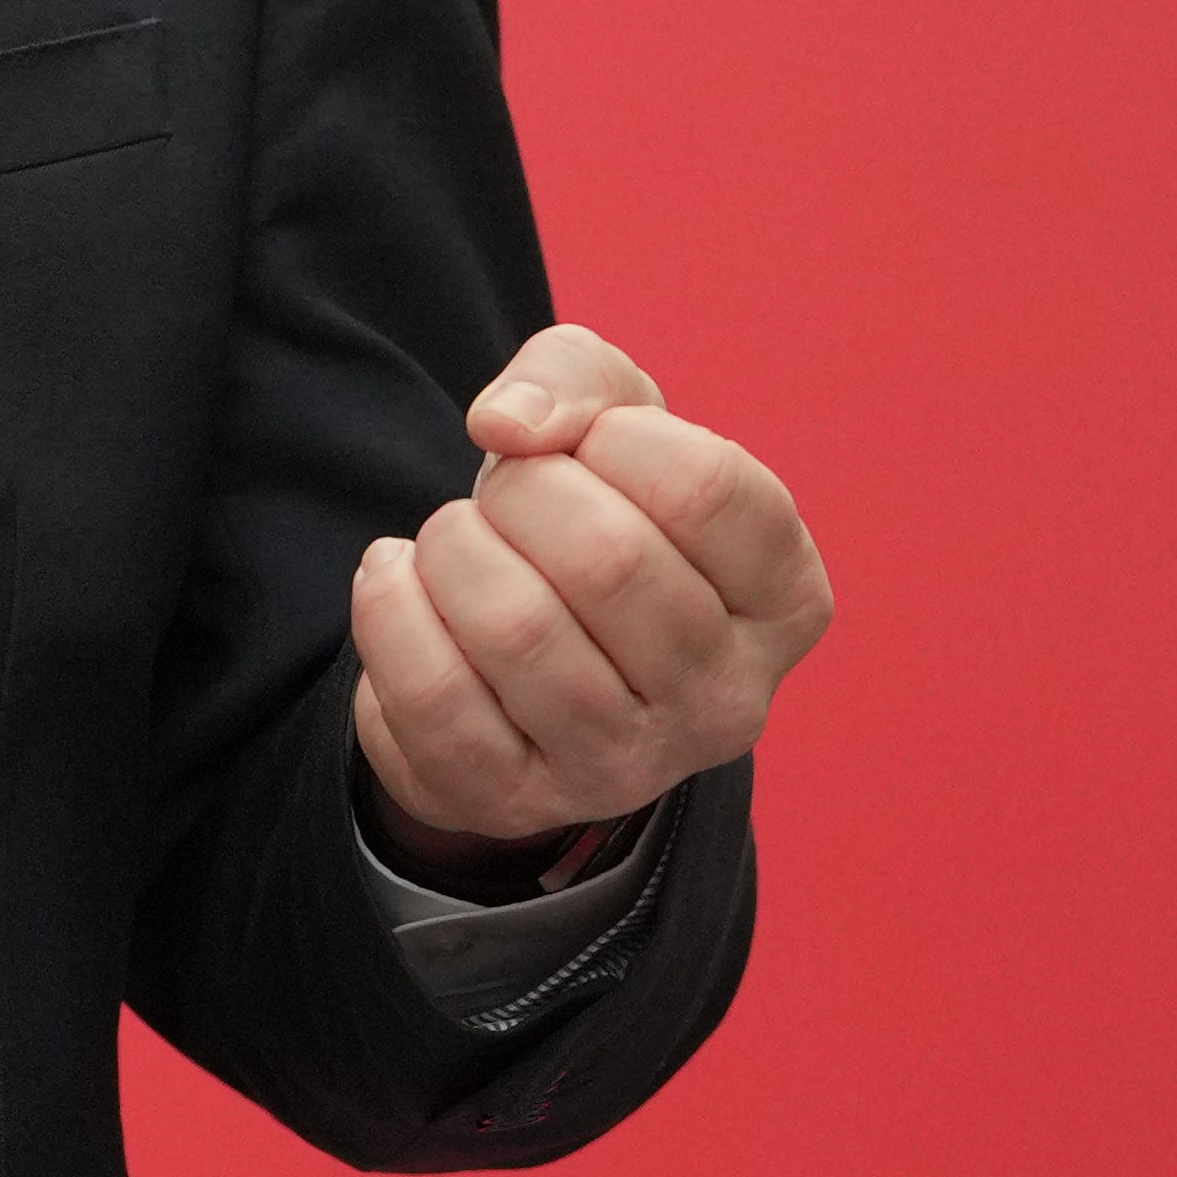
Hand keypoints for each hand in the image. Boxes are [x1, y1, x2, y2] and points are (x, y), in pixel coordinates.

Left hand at [348, 321, 829, 865]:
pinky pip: (431, 691)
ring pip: (514, 624)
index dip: (615, 434)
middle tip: (508, 496)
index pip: (706, 486)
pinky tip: (403, 586)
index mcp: (785, 600)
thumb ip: (574, 375)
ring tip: (458, 544)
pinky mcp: (515, 800)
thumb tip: (509, 425)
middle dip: (522, 491)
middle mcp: (727, 702)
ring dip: (451, 546)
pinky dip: (390, 607)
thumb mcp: (608, 412)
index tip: (589, 447)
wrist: (516, 647)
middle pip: (606, 558)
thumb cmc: (588, 509)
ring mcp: (626, 768)